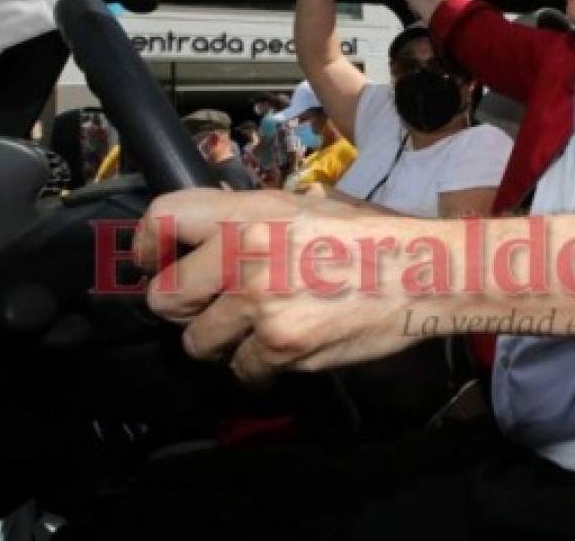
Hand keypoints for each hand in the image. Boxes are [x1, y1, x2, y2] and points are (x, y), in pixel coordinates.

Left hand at [133, 189, 417, 382]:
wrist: (427, 272)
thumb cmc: (377, 236)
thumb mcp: (312, 204)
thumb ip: (258, 217)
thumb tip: (214, 232)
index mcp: (252, 209)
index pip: (163, 217)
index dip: (146, 246)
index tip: (150, 263)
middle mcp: (246, 252)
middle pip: (165, 297)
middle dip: (186, 309)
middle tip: (214, 308)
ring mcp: (259, 302)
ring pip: (199, 343)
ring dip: (225, 343)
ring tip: (262, 329)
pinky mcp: (279, 345)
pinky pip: (244, 370)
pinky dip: (263, 367)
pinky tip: (293, 346)